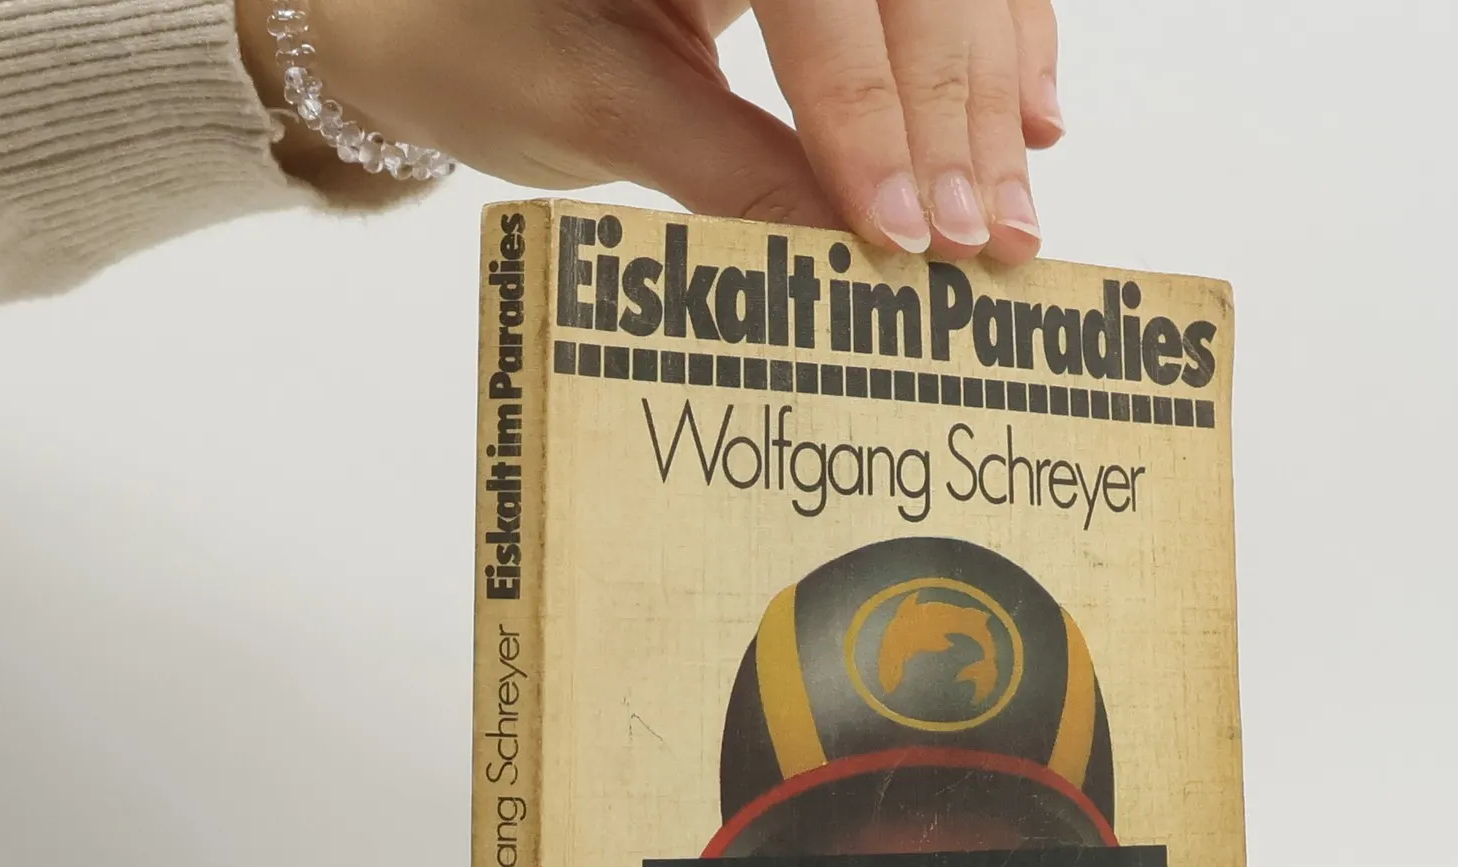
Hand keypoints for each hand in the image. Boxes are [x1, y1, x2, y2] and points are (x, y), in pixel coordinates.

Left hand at [237, 0, 1061, 261]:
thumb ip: (731, 170)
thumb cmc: (475, 45)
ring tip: (1014, 211)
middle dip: (954, 111)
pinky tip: (1031, 120)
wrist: (426, 17)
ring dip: (991, 94)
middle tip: (987, 238)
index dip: (871, 114)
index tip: (908, 232)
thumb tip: (851, 252)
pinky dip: (996, 51)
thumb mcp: (596, 110)